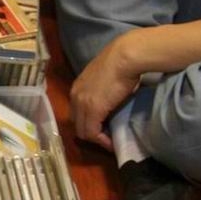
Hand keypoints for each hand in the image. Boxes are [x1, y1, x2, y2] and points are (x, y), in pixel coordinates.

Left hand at [70, 35, 141, 150]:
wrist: (125, 56)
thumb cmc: (121, 62)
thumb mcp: (105, 77)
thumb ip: (101, 90)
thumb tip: (110, 100)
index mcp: (77, 88)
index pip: (76, 113)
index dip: (88, 123)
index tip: (103, 128)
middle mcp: (75, 96)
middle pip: (77, 124)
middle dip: (90, 133)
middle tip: (106, 137)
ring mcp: (82, 104)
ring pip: (83, 131)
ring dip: (96, 139)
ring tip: (109, 142)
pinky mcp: (93, 110)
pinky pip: (92, 133)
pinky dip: (101, 141)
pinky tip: (111, 143)